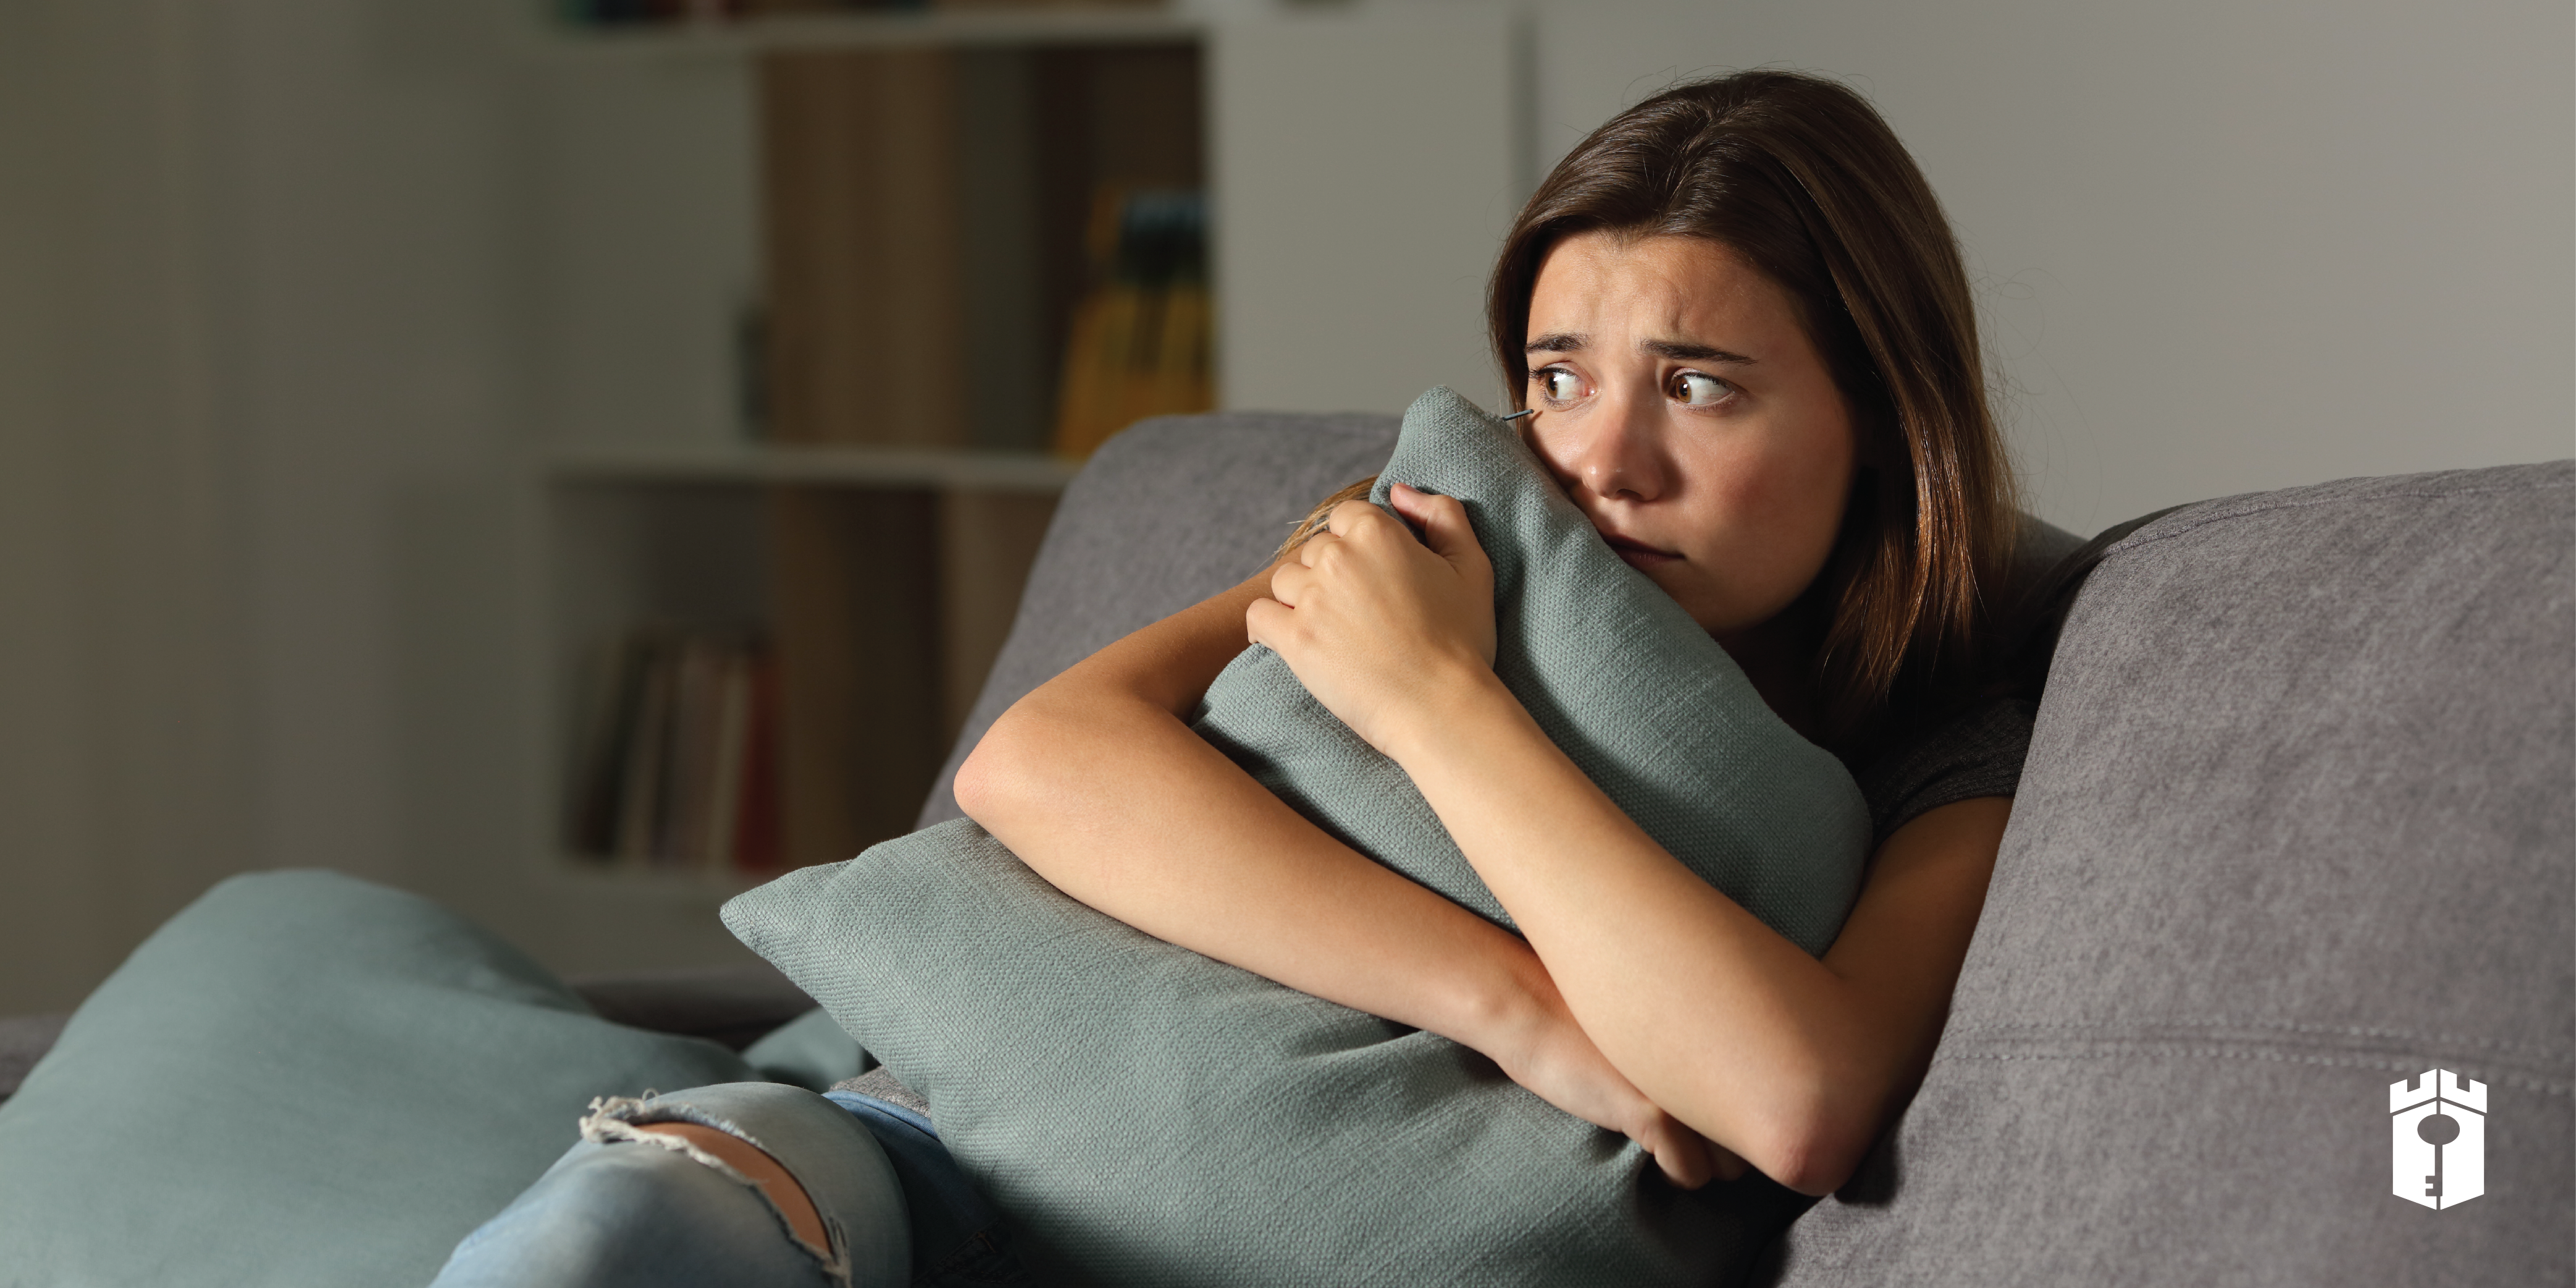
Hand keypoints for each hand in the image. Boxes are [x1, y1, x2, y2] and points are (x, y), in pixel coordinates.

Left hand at [1245, 483, 1498, 757]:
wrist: (1442, 707)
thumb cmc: (1463, 640)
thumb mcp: (1472, 566)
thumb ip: (1441, 515)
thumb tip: (1399, 490)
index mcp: (1376, 531)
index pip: (1346, 517)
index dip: (1359, 545)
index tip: (1374, 576)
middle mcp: (1337, 556)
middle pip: (1313, 550)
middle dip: (1330, 574)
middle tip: (1358, 612)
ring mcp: (1311, 598)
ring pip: (1284, 582)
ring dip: (1300, 599)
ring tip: (1331, 630)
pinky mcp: (1293, 639)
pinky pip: (1258, 617)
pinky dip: (1268, 626)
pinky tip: (1287, 639)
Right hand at [1474, 970, 1744, 1189]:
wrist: (1533, 1008)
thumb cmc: (1590, 1013)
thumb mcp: (1657, 1025)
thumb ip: (1697, 1047)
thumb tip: (1729, 1091)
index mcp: (1718, 1032)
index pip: (1769, 1094)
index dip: (1745, 1113)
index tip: (1720, 1115)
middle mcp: (1712, 1059)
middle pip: (1755, 1135)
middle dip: (1729, 1144)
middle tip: (1696, 1133)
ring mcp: (1686, 1089)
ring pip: (1728, 1163)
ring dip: (1705, 1163)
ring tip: (1674, 1143)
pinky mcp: (1652, 1114)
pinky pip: (1689, 1171)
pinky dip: (1677, 1172)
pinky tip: (1653, 1151)